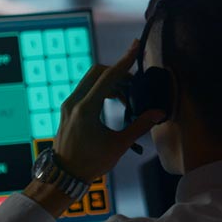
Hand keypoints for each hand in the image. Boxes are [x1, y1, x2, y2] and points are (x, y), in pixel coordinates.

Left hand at [53, 41, 165, 182]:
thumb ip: (138, 126)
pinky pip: (86, 89)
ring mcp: (69, 104)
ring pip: (91, 80)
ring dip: (111, 83)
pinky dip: (102, 90)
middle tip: (135, 86)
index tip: (135, 46)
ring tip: (127, 100)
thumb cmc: (91, 163)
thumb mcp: (118, 145)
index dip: (125, 61)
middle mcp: (74, 101)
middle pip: (97, 72)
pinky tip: (115, 103)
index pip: (108, 76)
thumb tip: (158, 113)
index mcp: (86, 108)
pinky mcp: (68, 108)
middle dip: (118, 73)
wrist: (64, 175)